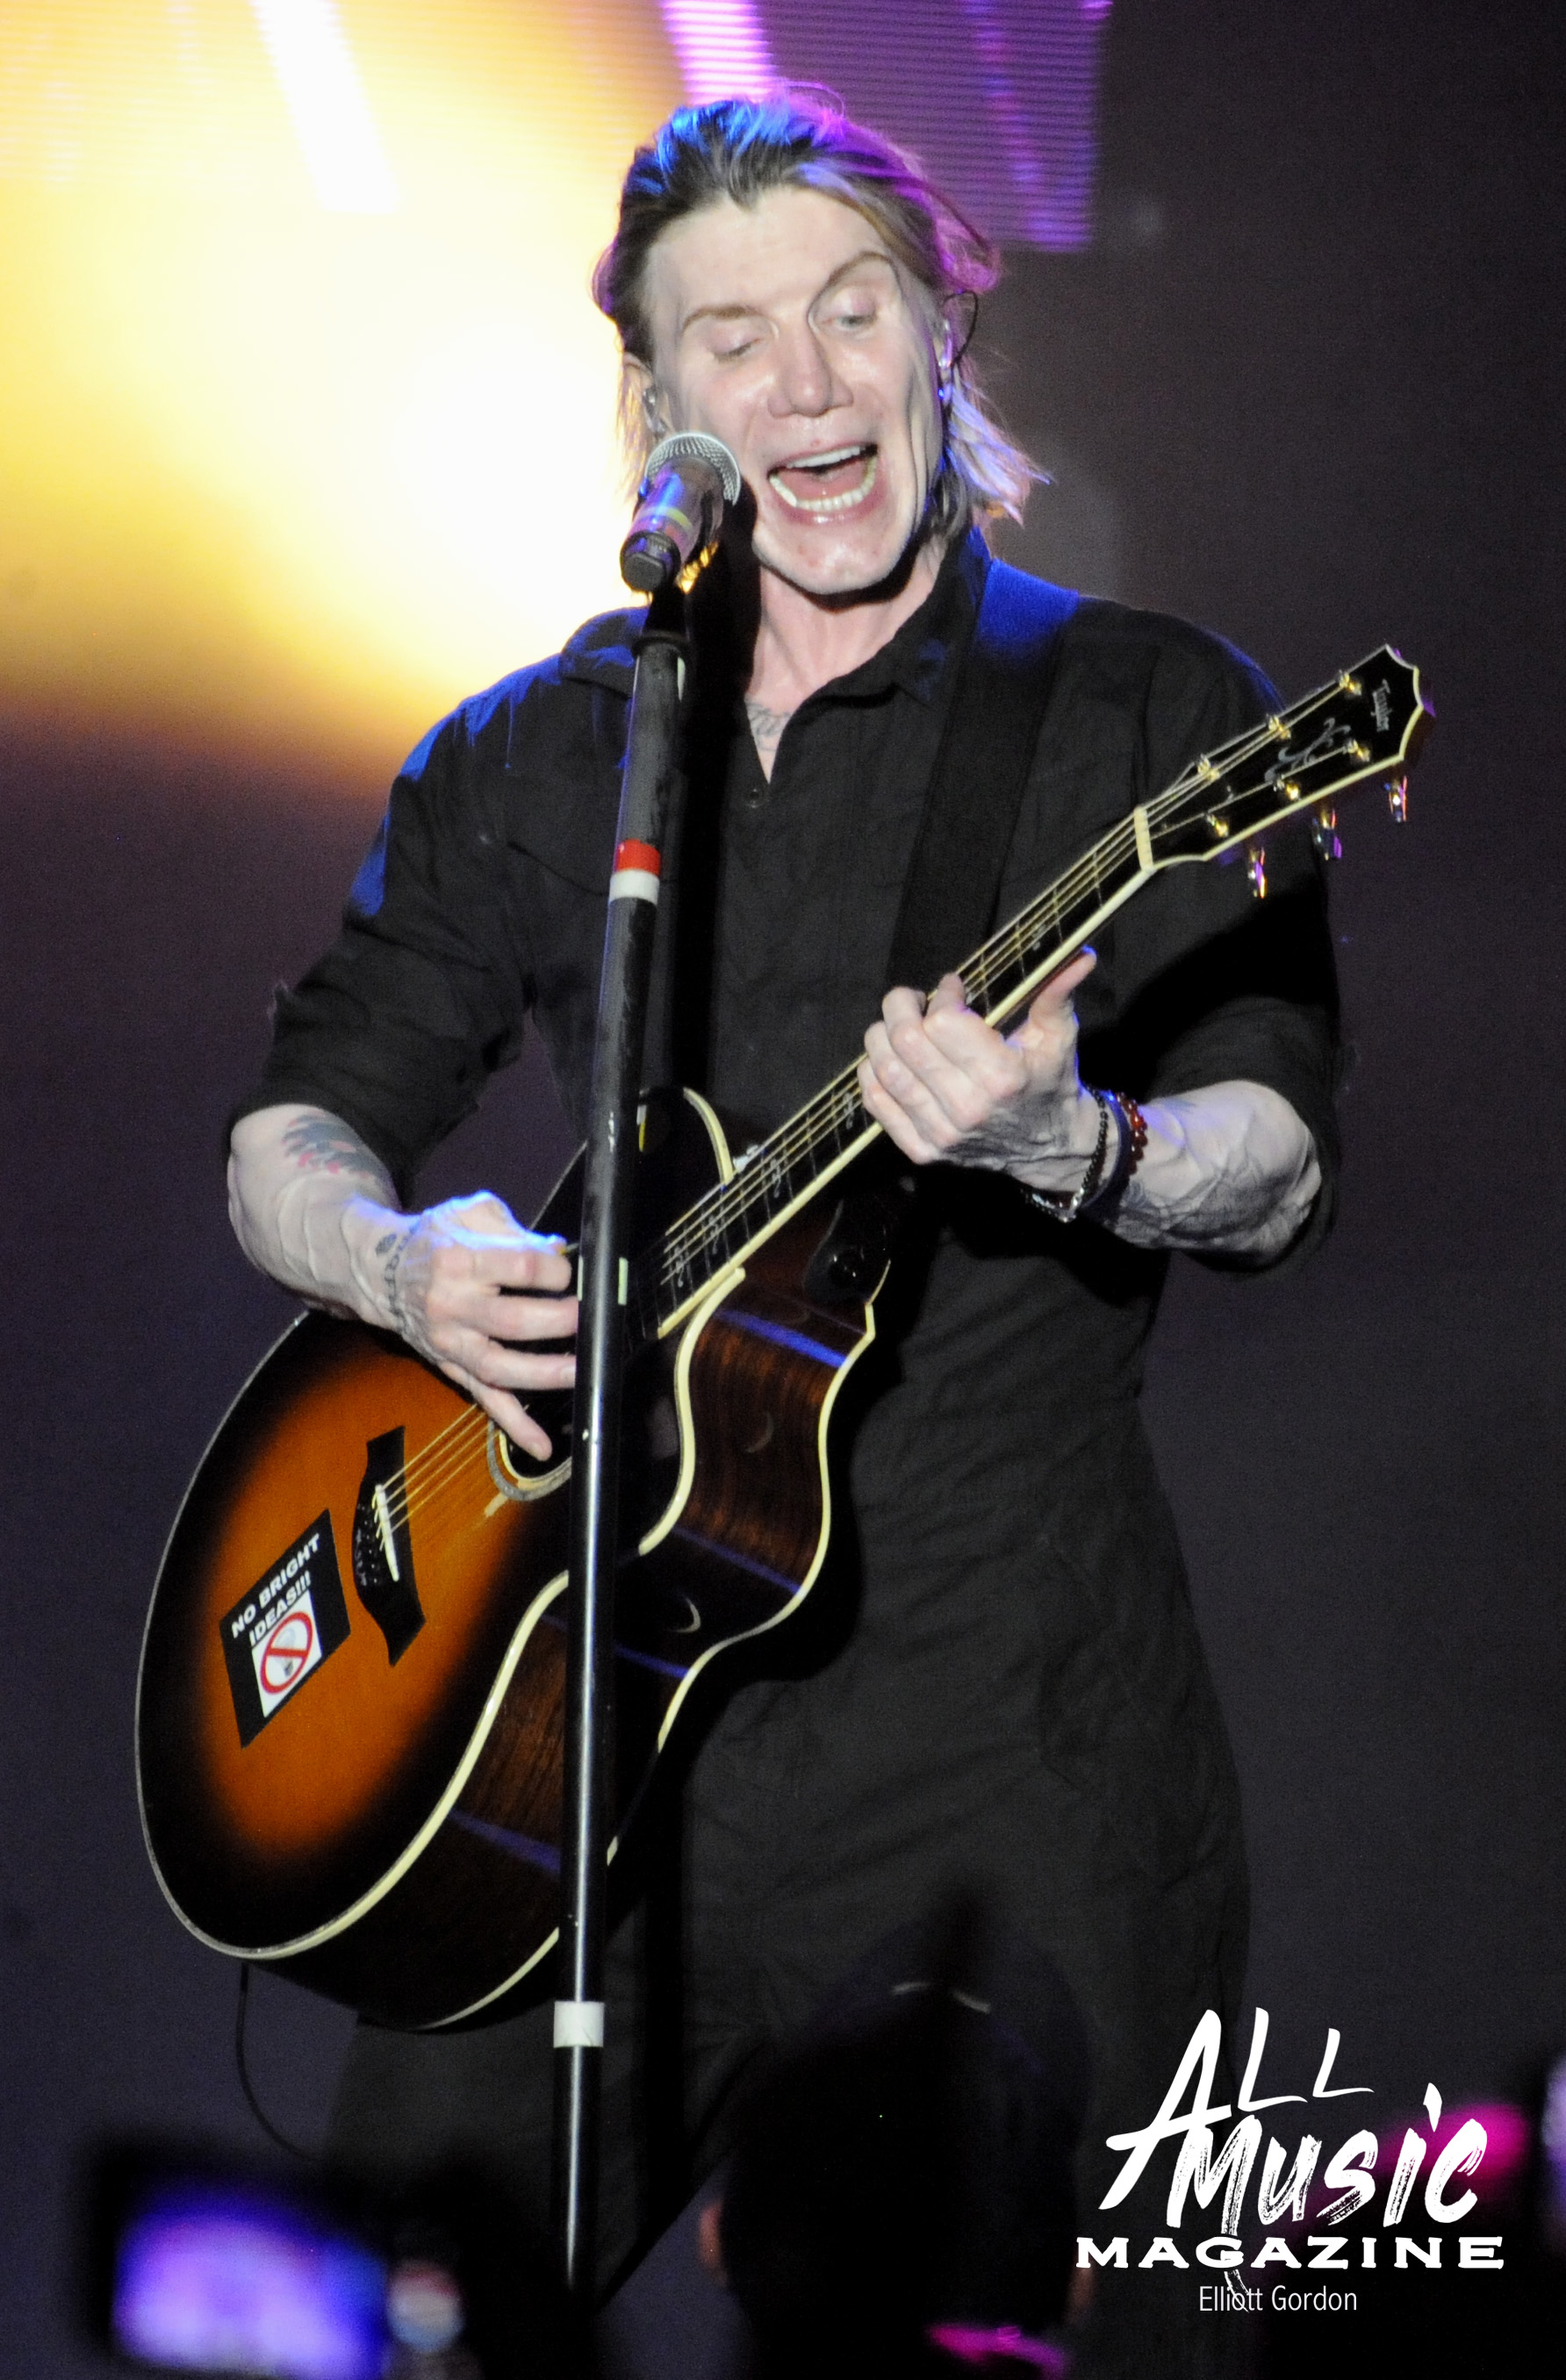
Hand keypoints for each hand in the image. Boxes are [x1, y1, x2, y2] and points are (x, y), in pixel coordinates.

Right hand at [375, 1193, 576, 1462]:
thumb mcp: (470, 1215)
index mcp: (459, 1260)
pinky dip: (513, 1425)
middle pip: (511, 1320)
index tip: (567, 1272)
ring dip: (543, 1374)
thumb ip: (514, 1228)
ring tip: (578, 1373)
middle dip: (556, 1322)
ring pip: (499, 1367)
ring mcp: (451, 1342)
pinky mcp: (451, 1368)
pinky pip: (484, 1399)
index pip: (518, 1267)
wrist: (381, 1272)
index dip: (553, 1270)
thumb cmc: (437, 1239)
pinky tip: (541, 1445)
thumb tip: (559, 1249)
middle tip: (585, 1319)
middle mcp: (451, 1304)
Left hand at [857, 952, 1101, 1191]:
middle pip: (905, 1041)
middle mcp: (968, 1108)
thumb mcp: (1059, 1035)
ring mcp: (942, 1133)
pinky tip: (890, 1058)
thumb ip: (1059, 992)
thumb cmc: (1051, 1081)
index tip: (952, 988)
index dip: (941, 995)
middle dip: (900, 1007)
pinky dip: (873, 1073)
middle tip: (913, 999)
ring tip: (900, 1025)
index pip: (943, 1021)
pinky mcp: (923, 1150)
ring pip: (885, 1069)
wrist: (1050, 1146)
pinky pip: (877, 1104)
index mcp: (1002, 1076)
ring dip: (882, 1036)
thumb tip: (1081, 954)